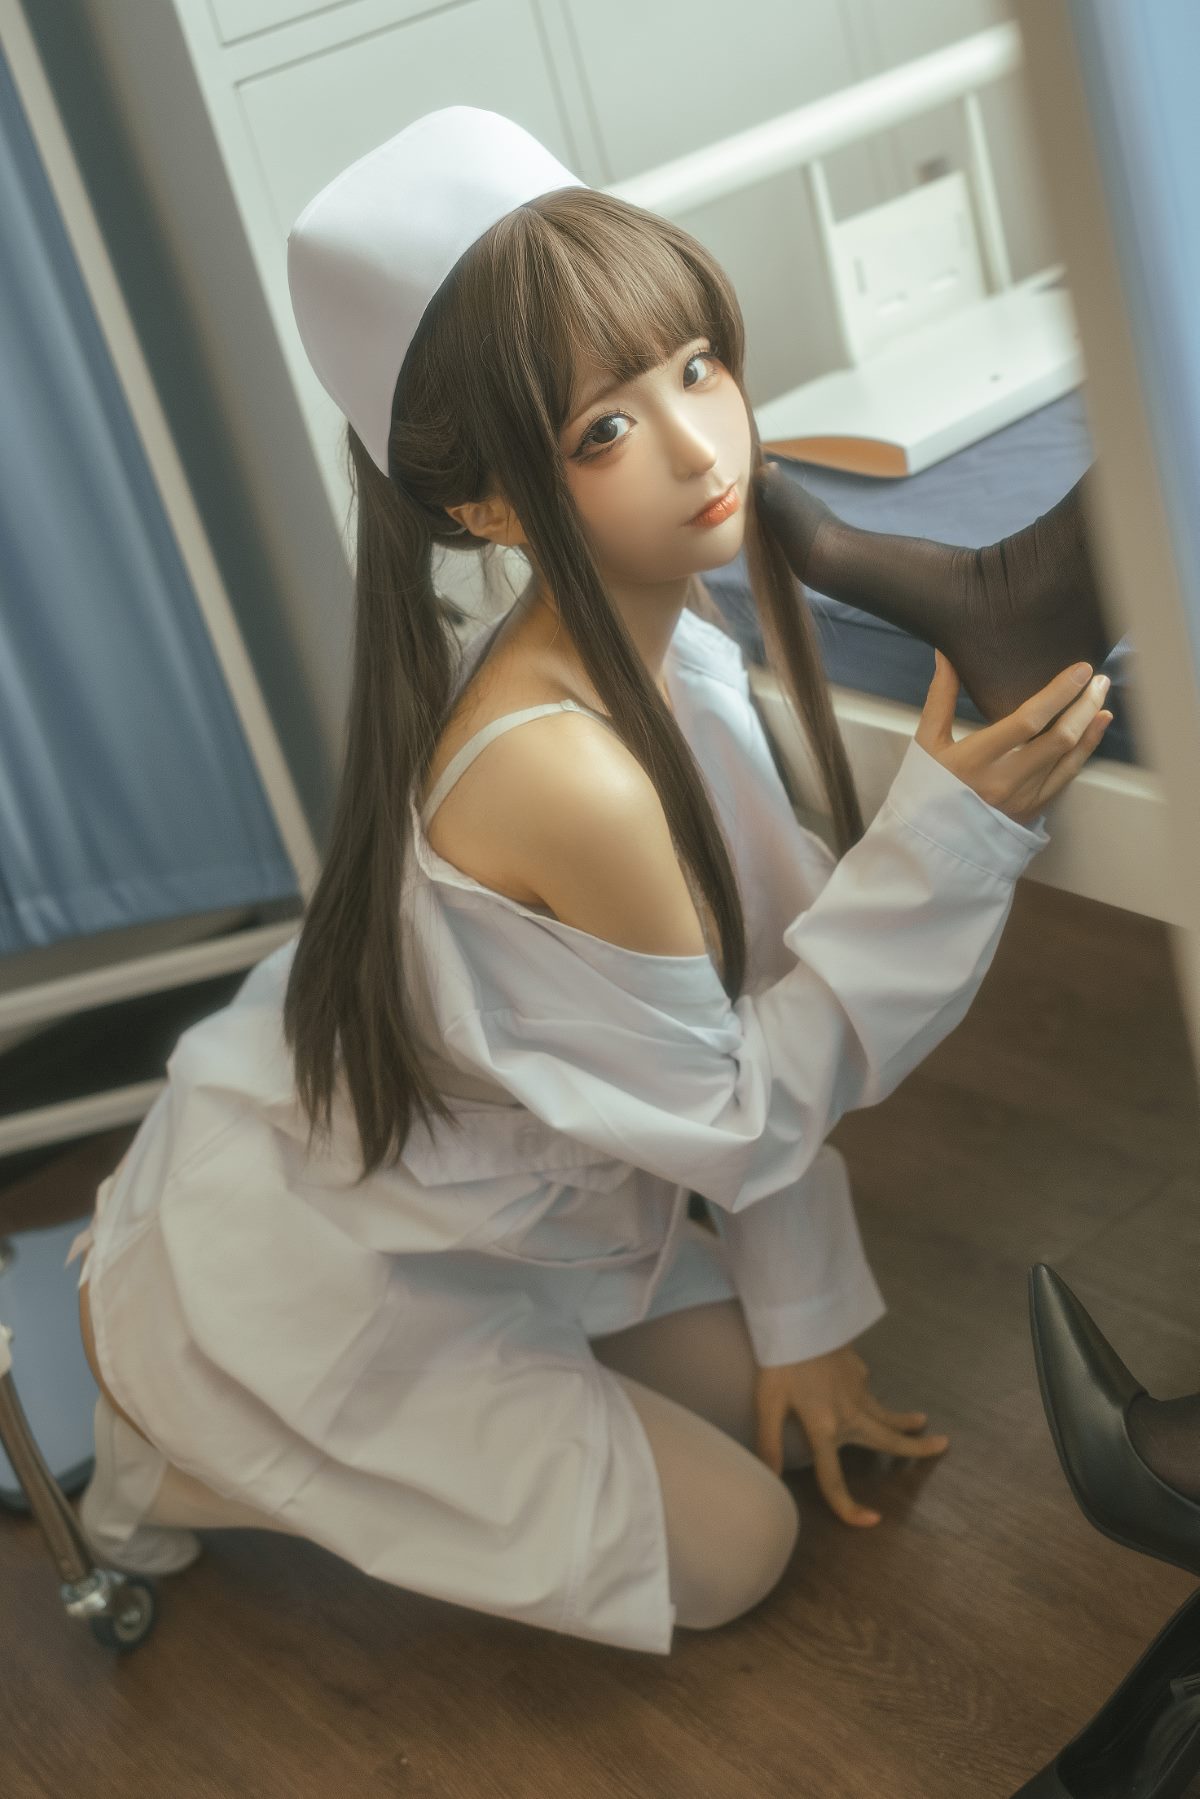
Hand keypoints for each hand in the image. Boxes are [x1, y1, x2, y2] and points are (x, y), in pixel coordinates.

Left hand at [753, 1345, 948, 1526]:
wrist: (798, 1319)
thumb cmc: (780, 1363)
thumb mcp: (767, 1404)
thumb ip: (768, 1444)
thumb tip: (768, 1482)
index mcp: (825, 1429)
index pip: (835, 1479)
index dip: (849, 1507)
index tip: (871, 1522)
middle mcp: (849, 1415)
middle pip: (888, 1441)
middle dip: (916, 1450)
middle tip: (943, 1446)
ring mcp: (858, 1392)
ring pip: (887, 1414)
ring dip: (906, 1422)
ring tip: (923, 1422)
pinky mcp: (858, 1372)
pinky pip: (869, 1393)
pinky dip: (874, 1400)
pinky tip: (860, 1390)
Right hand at [915, 651, 1112, 825]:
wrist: (934, 839)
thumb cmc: (928, 786)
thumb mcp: (927, 742)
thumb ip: (941, 698)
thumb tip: (947, 656)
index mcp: (975, 760)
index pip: (1028, 721)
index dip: (1058, 693)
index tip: (1079, 670)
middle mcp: (1005, 781)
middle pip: (1060, 738)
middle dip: (1084, 705)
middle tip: (1097, 679)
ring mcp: (1024, 798)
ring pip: (1071, 757)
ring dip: (1091, 725)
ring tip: (1100, 698)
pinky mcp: (1034, 809)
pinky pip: (1068, 775)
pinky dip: (1086, 749)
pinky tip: (1095, 727)